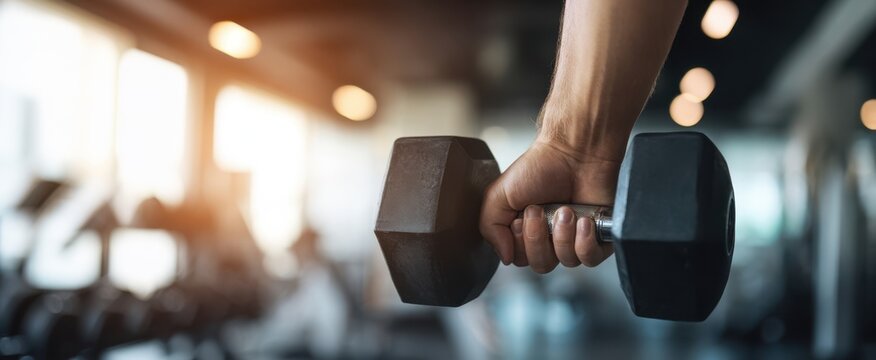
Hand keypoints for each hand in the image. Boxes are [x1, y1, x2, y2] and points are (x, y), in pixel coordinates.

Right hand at [479, 138, 619, 272]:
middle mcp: (551, 238)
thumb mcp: (498, 195)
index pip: (519, 260)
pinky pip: (591, 259)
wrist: (574, 151)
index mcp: (526, 232)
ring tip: (565, 210)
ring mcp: (575, 239)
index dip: (520, 243)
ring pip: (566, 262)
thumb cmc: (540, 167)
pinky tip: (583, 221)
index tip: (521, 216)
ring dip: (562, 235)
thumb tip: (503, 257)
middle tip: (539, 210)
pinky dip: (584, 242)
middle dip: (538, 237)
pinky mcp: (599, 237)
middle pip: (542, 265)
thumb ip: (489, 226)